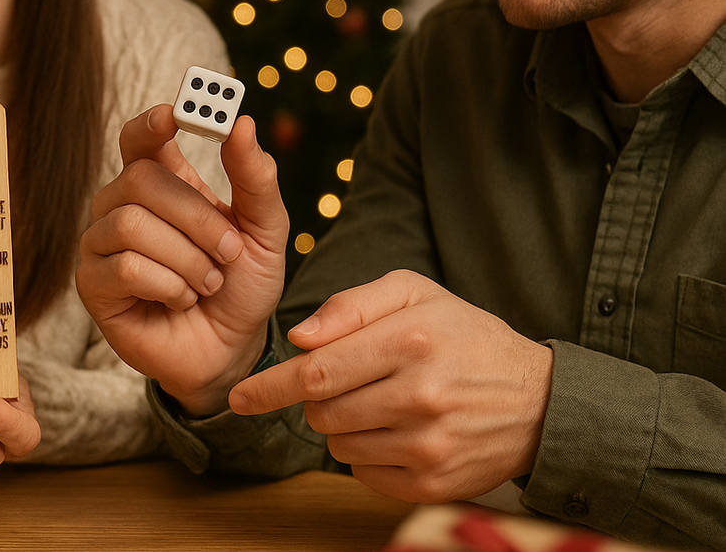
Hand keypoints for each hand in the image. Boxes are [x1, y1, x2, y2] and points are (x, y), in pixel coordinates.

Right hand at [77, 104, 290, 416]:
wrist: (232, 351)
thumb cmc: (241, 287)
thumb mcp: (264, 231)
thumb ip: (255, 178)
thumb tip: (243, 122)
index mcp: (161, 183)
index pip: (138, 138)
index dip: (150, 123)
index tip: (175, 114)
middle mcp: (121, 205)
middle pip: (140, 178)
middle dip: (196, 216)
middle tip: (229, 250)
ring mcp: (101, 243)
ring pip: (132, 224)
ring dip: (188, 259)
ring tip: (207, 283)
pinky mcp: (91, 284)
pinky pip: (123, 266)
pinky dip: (168, 285)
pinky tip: (180, 300)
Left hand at [229, 269, 553, 502]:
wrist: (540, 401)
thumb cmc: (465, 337)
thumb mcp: (416, 293)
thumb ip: (353, 304)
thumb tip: (301, 337)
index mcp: (410, 341)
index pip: (317, 371)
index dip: (270, 386)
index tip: (238, 397)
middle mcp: (419, 396)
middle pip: (322, 411)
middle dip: (318, 397)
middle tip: (350, 381)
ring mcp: (428, 445)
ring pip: (338, 444)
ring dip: (342, 426)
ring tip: (381, 403)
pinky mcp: (434, 484)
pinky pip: (364, 474)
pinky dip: (366, 455)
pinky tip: (397, 432)